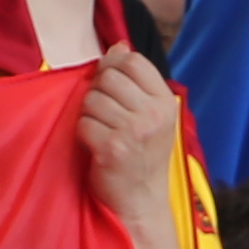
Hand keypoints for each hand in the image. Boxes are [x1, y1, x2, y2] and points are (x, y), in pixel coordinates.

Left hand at [76, 50, 183, 219]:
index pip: (133, 61)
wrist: (140, 203)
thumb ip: (136, 82)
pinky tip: (94, 146)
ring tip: (100, 131)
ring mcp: (134, 131)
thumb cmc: (142, 157)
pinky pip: (84, 123)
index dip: (113, 67)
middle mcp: (154, 114)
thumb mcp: (150, 116)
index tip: (110, 86)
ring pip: (92, 99)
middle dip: (98, 91)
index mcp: (165, 102)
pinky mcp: (113, 149)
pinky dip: (83, 134)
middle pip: (109, 77)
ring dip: (88, 115)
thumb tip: (118, 46)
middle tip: (104, 115)